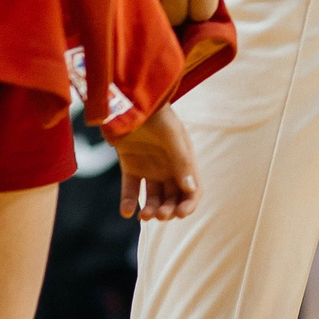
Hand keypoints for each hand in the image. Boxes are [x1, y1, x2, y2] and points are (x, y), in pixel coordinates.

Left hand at [109, 102, 198, 221]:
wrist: (130, 102)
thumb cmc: (157, 115)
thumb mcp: (173, 136)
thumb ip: (181, 161)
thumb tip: (190, 189)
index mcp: (184, 161)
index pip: (191, 189)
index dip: (189, 204)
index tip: (180, 214)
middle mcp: (169, 168)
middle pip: (172, 198)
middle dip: (169, 210)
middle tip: (160, 214)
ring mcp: (149, 169)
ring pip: (153, 198)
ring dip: (151, 210)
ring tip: (144, 216)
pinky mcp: (130, 167)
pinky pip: (131, 190)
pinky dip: (129, 203)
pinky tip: (126, 212)